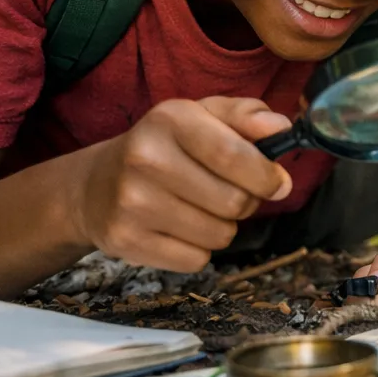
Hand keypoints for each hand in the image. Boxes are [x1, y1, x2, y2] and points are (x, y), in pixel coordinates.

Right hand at [71, 97, 292, 272]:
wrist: (95, 186)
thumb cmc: (166, 147)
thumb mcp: (203, 117)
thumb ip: (247, 116)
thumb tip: (282, 128)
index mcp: (170, 120)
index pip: (235, 156)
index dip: (267, 176)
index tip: (278, 183)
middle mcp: (146, 158)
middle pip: (235, 202)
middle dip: (246, 202)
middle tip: (230, 193)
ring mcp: (131, 202)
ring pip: (219, 234)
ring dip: (223, 227)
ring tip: (201, 208)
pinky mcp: (125, 241)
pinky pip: (195, 260)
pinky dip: (198, 250)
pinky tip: (178, 229)